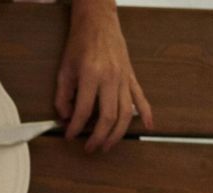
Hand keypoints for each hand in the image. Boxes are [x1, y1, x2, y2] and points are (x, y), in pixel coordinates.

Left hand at [55, 0, 153, 152]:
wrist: (99, 23)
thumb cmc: (80, 44)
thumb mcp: (64, 70)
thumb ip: (63, 96)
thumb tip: (65, 117)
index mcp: (92, 75)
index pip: (84, 110)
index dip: (75, 127)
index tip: (69, 136)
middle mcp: (111, 78)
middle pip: (109, 116)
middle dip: (99, 137)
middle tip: (90, 148)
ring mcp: (124, 78)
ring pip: (126, 112)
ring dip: (118, 133)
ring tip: (107, 145)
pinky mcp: (132, 77)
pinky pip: (141, 97)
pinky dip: (147, 113)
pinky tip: (149, 126)